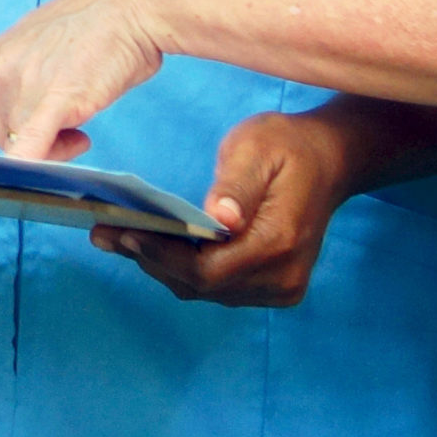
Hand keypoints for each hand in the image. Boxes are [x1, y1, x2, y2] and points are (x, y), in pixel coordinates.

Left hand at [0, 0, 164, 160]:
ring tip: (84, 127)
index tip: (49, 122)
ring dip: (58, 146)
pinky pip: (29, 153)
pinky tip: (78, 142)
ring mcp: (21, 86)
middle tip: (75, 128)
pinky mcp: (51, 103)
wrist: (134, 6)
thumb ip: (9, 90)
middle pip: (6, 136)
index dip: (22, 129)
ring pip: (24, 147)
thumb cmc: (97, 26)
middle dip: (40, 140)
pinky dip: (44, 161)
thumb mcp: (39, 50)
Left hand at [91, 111, 349, 307]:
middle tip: (105, 233)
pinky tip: (157, 247)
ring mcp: (281, 288)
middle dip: (151, 260)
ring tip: (120, 239)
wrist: (330, 161)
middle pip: (202, 285)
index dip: (162, 256)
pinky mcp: (275, 289)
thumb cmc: (289, 146)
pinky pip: (219, 289)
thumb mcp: (258, 145)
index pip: (208, 269)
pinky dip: (186, 271)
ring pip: (206, 291)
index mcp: (279, 240)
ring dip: (163, 267)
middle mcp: (281, 276)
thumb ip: (237, 183)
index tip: (123, 233)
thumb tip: (218, 218)